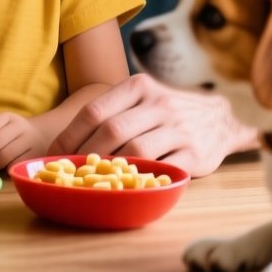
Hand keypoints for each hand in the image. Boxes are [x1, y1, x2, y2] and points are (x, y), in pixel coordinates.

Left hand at [0, 111, 44, 173]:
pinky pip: (13, 166)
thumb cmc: (13, 132)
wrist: (44, 135)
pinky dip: (3, 169)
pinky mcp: (34, 156)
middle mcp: (19, 127)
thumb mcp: (1, 124)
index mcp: (7, 117)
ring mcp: (29, 142)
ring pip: (3, 157)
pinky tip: (0, 168)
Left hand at [50, 74, 252, 176]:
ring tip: (91, 180)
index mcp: (139, 86)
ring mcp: (178, 128)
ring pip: (134, 150)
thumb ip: (111, 110)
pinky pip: (159, 168)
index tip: (54, 153)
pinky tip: (123, 185)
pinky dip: (138, 179)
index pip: (94, 111)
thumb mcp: (141, 98)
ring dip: (109, 169)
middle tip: (68, 172)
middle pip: (111, 131)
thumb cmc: (166, 112)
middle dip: (84, 155)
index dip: (69, 136)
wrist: (218, 120)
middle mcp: (159, 103)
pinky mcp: (194, 153)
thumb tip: (62, 141)